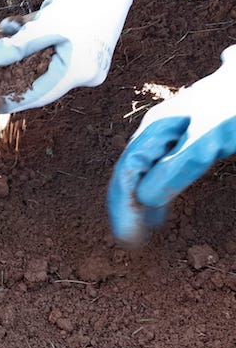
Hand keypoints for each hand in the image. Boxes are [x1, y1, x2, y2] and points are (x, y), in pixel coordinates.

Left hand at [0, 0, 150, 112]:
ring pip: (47, 63)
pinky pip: (57, 54)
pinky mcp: (89, 53)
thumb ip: (17, 46)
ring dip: (24, 49)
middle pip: (42, 79)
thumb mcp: (44, 24)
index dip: (12, 100)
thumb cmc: (82, 0)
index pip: (38, 94)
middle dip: (14, 68)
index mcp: (79, 72)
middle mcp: (87, 74)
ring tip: (6, 30)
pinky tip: (20, 25)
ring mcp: (90, 64)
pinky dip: (38, 42)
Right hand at [108, 45, 235, 246]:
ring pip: (142, 173)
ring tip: (138, 231)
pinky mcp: (183, 142)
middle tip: (129, 240)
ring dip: (137, 202)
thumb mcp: (205, 140)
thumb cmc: (230, 107)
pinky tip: (157, 209)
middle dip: (126, 207)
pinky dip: (154, 193)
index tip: (126, 236)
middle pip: (130, 173)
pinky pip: (158, 171)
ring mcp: (167, 136)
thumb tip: (143, 198)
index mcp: (153, 130)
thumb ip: (176, 168)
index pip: (126, 171)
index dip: (123, 205)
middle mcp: (153, 133)